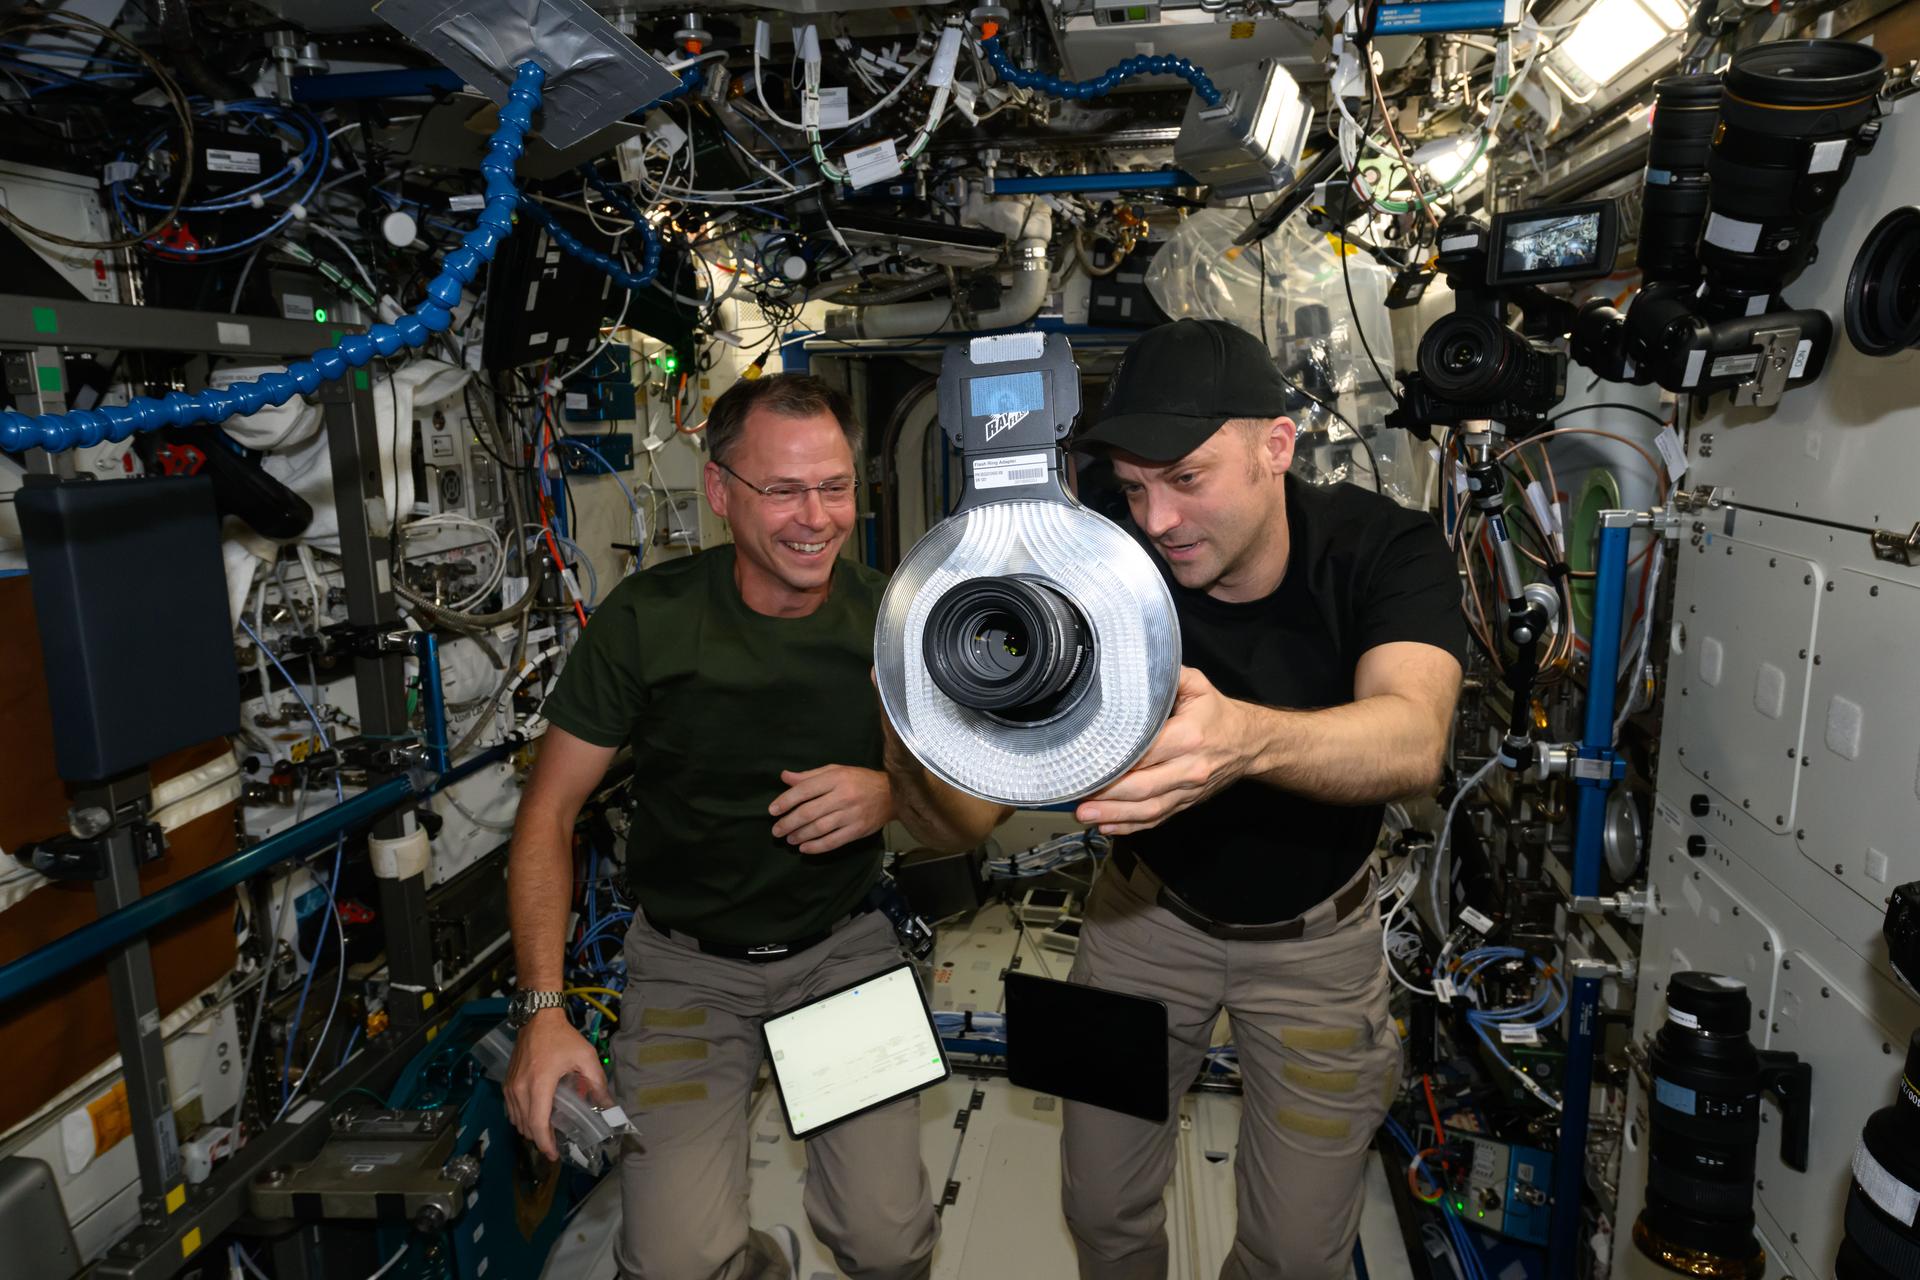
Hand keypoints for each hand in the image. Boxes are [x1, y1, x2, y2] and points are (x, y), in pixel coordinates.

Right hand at [504, 1007, 612, 1161]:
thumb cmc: (563, 1037)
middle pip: (526, 1127)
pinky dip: (522, 1119)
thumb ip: (597, 1082)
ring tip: (548, 1131)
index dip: (545, 1144)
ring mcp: (510, 1087)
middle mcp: (520, 1089)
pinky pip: (512, 1110)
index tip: (554, 1155)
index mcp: (539, 1084)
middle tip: (557, 1143)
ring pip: (516, 1120)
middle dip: (540, 1140)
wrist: (538, 1018)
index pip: (537, 1124)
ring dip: (531, 1130)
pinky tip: (536, 1116)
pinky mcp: (506, 1083)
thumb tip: (608, 1106)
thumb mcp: (586, 1056)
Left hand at [771, 764, 894, 853]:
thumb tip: (784, 777)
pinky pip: (833, 841)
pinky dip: (816, 847)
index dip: (785, 801)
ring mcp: (851, 815)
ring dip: (800, 836)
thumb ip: (810, 776)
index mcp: (836, 778)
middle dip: (788, 823)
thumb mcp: (836, 771)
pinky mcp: (857, 830)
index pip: (805, 790)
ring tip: (789, 839)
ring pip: (819, 828)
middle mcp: (842, 796)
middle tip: (776, 830)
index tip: (772, 810)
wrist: (893, 794)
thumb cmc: (859, 780)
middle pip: (809, 812)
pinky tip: (804, 848)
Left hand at [1074, 667, 1254, 835]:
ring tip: (1086, 816)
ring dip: (1115, 816)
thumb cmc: (1218, 713)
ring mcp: (1188, 790)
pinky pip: (1157, 818)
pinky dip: (1131, 825)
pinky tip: (1107, 827)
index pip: (1146, 753)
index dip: (1116, 762)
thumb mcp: (1197, 685)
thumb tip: (1131, 665)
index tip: (1088, 764)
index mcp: (1189, 737)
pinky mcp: (1186, 802)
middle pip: (1143, 787)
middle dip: (1108, 796)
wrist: (1251, 743)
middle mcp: (1189, 768)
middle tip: (1078, 799)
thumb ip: (1166, 676)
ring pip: (1148, 809)